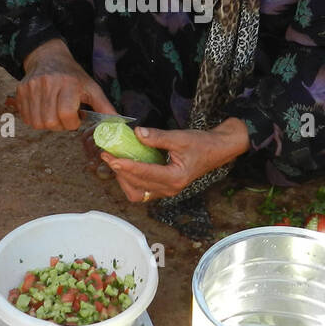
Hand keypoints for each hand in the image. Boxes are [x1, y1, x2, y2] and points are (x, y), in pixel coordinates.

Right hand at [15, 40, 112, 130]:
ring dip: (47, 124)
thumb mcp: (91, 88)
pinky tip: (43, 110)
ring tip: (54, 113)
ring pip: (36, 123)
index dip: (72, 122)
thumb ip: (104, 107)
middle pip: (50, 122)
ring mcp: (31, 87)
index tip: (76, 117)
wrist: (48, 57)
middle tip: (65, 117)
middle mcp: (47, 84)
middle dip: (60, 125)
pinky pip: (26, 118)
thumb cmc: (73, 76)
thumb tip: (118, 124)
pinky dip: (35, 119)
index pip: (66, 114)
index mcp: (68, 83)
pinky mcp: (20, 91)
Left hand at [104, 119, 248, 202]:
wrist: (216, 150)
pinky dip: (131, 180)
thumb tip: (137, 133)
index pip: (144, 174)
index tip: (112, 157)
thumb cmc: (202, 144)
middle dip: (120, 171)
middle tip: (107, 155)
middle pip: (137, 186)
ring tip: (114, 160)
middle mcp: (170, 188)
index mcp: (175, 178)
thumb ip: (157, 137)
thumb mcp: (180, 137)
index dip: (126, 166)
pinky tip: (125, 165)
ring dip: (123, 178)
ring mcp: (167, 190)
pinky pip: (142, 189)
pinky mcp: (164, 187)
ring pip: (137, 192)